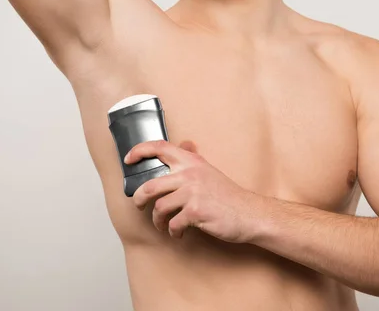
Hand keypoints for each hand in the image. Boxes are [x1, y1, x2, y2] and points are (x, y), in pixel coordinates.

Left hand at [124, 140, 261, 242]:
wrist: (249, 213)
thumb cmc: (228, 196)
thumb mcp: (209, 171)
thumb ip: (193, 160)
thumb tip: (182, 146)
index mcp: (192, 162)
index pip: (160, 147)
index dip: (139, 151)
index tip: (129, 159)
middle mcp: (190, 174)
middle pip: (150, 185)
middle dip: (138, 199)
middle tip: (139, 205)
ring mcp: (192, 192)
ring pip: (159, 207)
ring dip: (157, 221)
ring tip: (163, 225)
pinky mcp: (196, 211)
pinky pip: (173, 223)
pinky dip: (173, 231)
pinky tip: (179, 232)